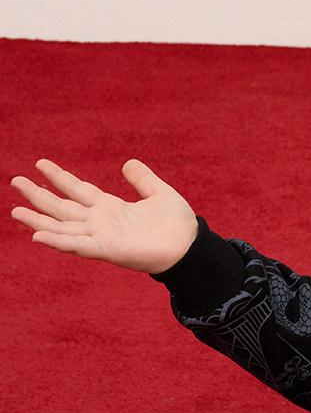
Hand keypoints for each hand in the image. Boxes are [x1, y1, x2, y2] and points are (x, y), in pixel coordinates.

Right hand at [11, 159, 198, 274]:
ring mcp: (101, 237)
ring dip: (39, 220)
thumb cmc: (178, 224)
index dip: (60, 177)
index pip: (79, 190)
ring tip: (15, 212)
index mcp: (112, 208)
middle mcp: (101, 222)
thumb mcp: (160, 193)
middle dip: (39, 196)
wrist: (191, 247)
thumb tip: (129, 163)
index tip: (40, 164)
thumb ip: (143, 179)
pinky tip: (38, 236)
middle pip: (63, 207)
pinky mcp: (107, 250)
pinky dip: (59, 242)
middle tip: (15, 181)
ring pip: (63, 227)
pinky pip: (79, 246)